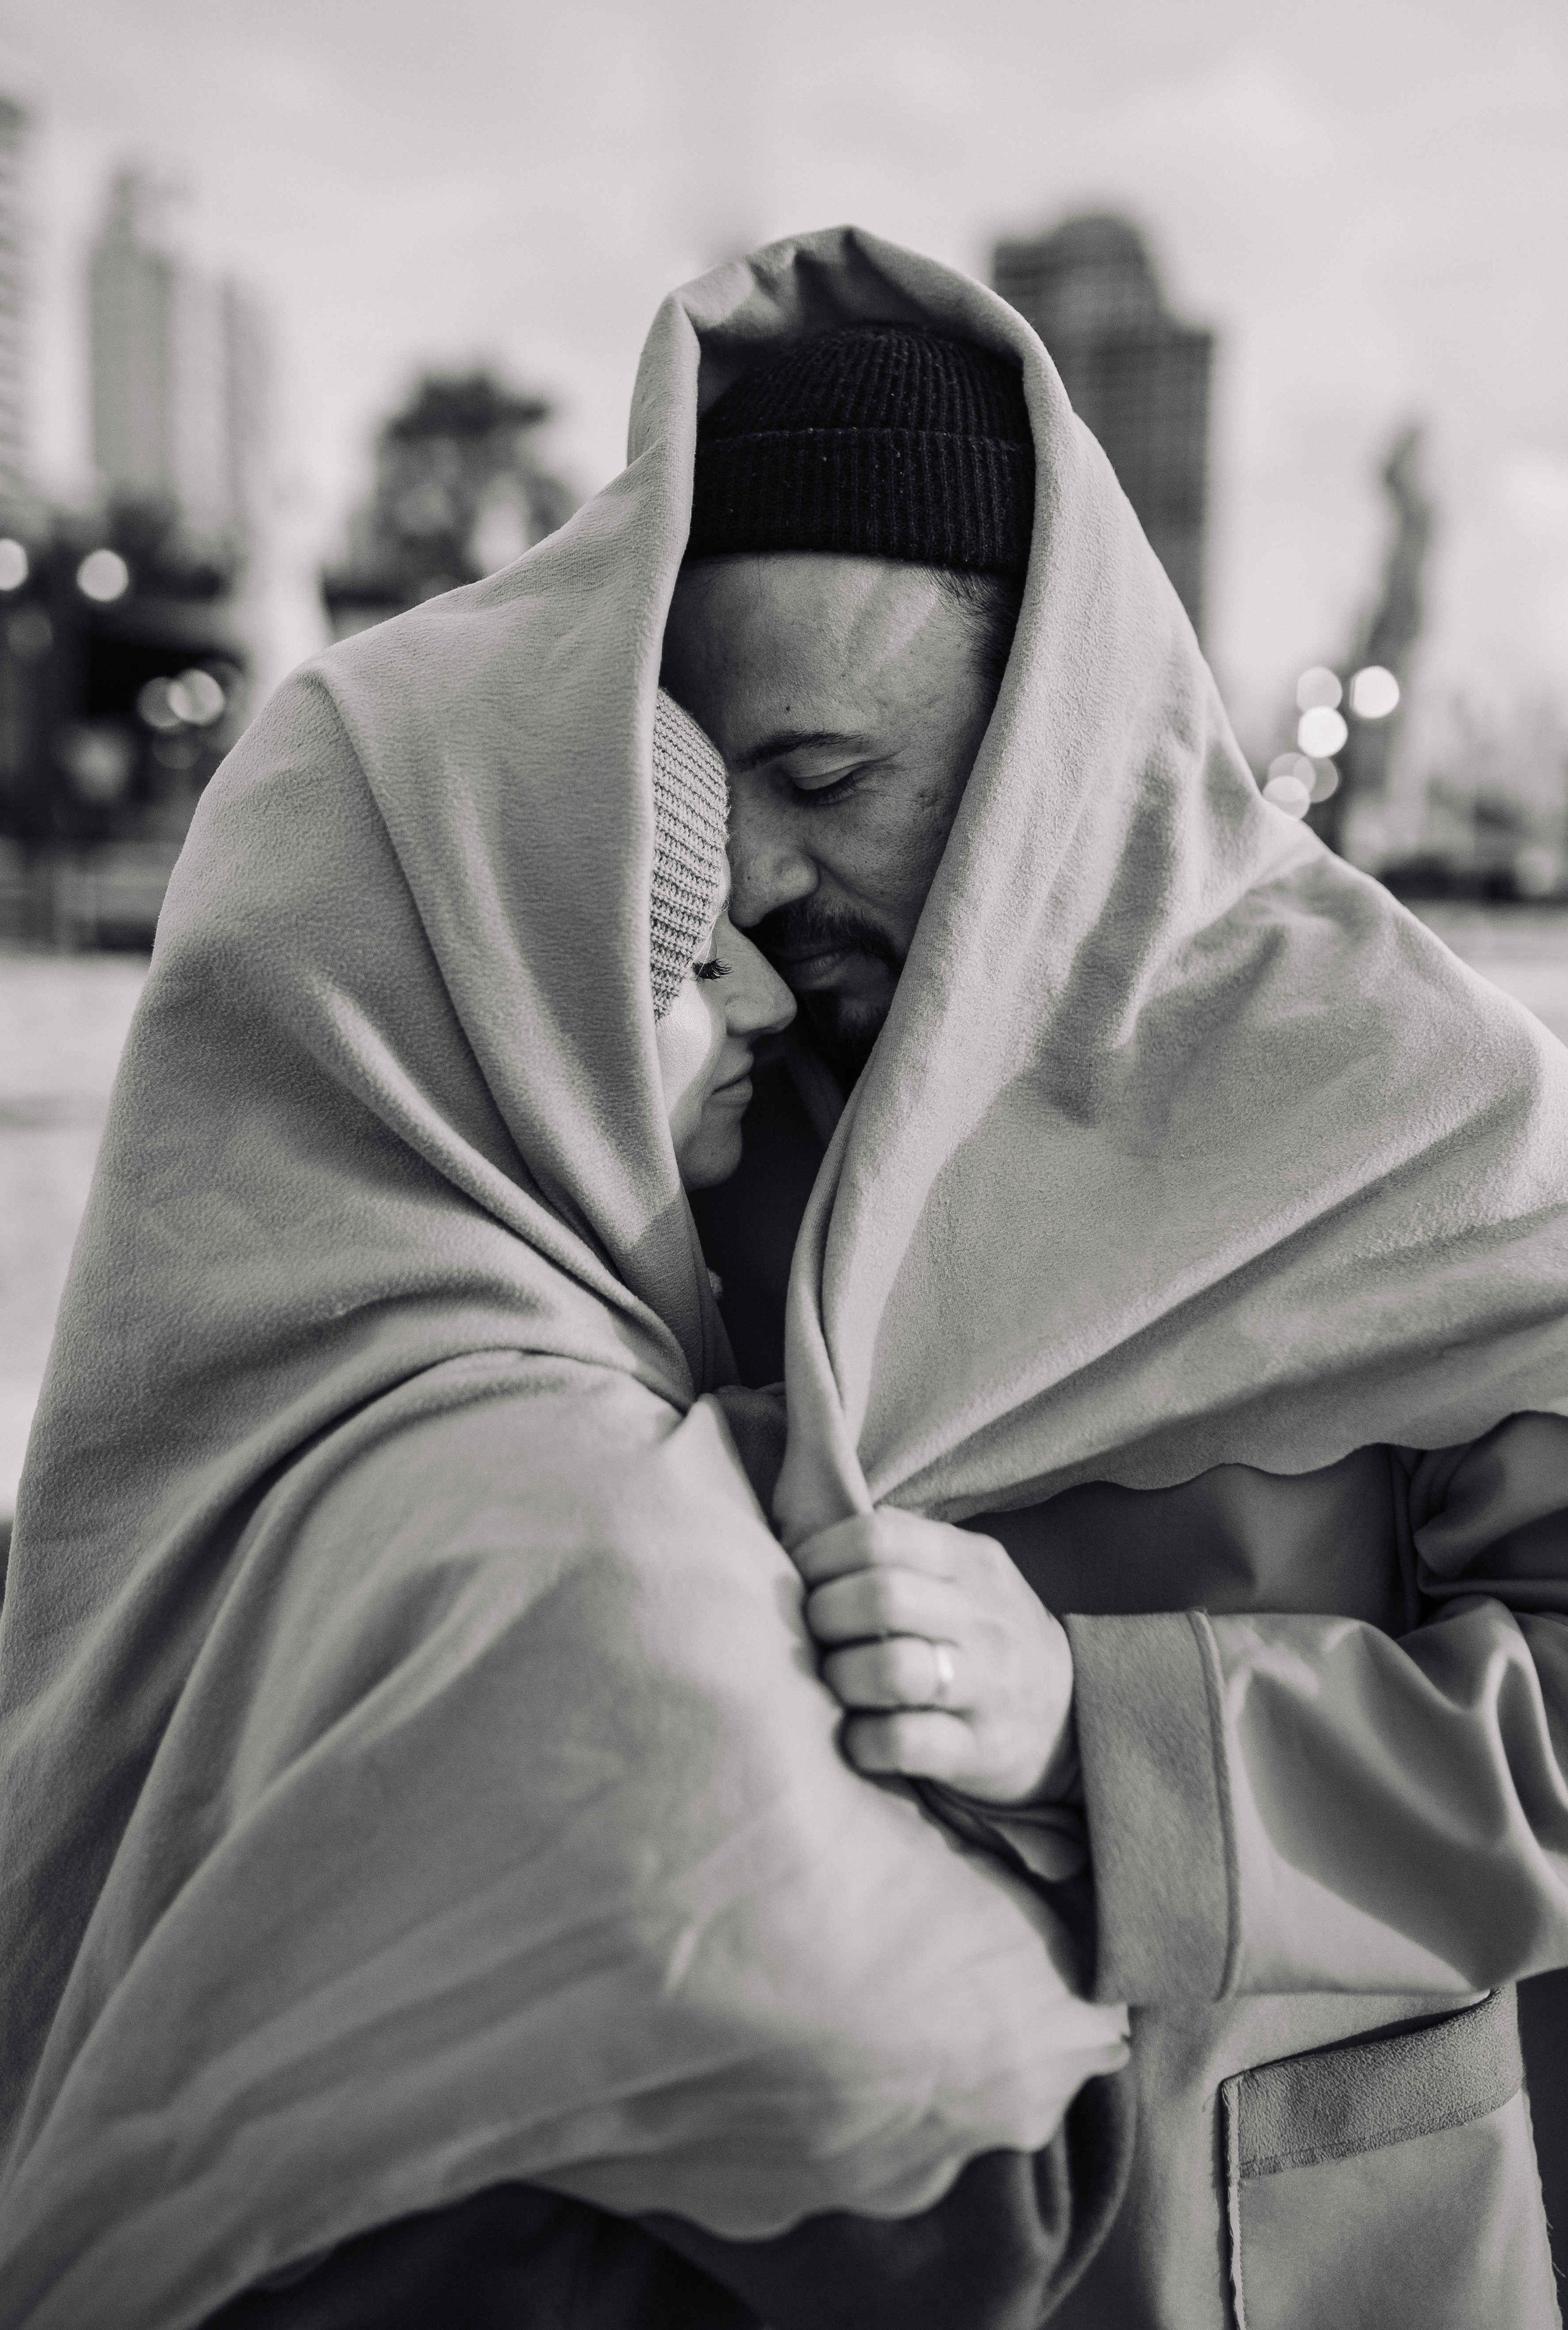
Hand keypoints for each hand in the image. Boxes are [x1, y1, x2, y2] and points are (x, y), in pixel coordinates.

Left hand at [793, 1509, 1077, 1807]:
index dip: (821, 1556)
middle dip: (824, 1614)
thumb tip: (817, 1523)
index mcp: (970, 1562)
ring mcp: (987, 1687)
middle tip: (814, 1634)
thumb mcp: (962, 1571)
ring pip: (892, 1670)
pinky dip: (861, 1741)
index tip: (800, 1579)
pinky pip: (903, 1743)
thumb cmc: (984, 1633)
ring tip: (834, 1682)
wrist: (1070, 1715)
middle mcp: (984, 1619)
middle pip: (882, 1597)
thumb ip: (901, 1542)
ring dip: (840, 1676)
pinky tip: (853, 1736)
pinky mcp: (979, 1751)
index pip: (879, 1537)